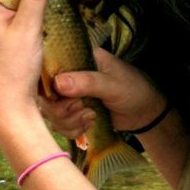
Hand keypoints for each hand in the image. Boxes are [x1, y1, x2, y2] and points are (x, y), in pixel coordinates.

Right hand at [39, 46, 166, 137]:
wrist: (144, 113)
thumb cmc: (133, 90)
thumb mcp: (112, 84)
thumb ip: (87, 82)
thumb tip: (58, 83)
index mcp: (78, 59)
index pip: (49, 67)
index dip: (48, 85)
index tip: (60, 97)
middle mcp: (69, 75)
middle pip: (46, 95)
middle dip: (62, 110)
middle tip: (82, 109)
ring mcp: (69, 95)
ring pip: (51, 112)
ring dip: (69, 122)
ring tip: (90, 117)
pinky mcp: (72, 113)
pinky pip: (59, 124)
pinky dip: (72, 130)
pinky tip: (88, 125)